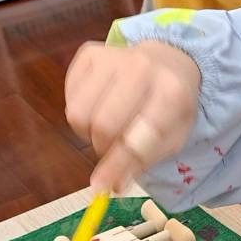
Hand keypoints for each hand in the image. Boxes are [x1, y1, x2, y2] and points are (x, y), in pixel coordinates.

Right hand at [65, 41, 201, 193]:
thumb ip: (140, 163)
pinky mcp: (89, 53)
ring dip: (87, 131)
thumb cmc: (170, 105)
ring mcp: (112, 56)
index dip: (117, 164)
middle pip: (101, 124)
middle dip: (102, 147)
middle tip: (111, 150)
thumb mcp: (171, 137)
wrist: (168, 60)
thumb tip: (106, 188)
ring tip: (107, 127)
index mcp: (171, 92)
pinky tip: (100, 104)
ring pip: (78, 112)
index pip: (136, 136)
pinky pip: (69, 96)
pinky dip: (80, 111)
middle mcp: (141, 68)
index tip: (103, 186)